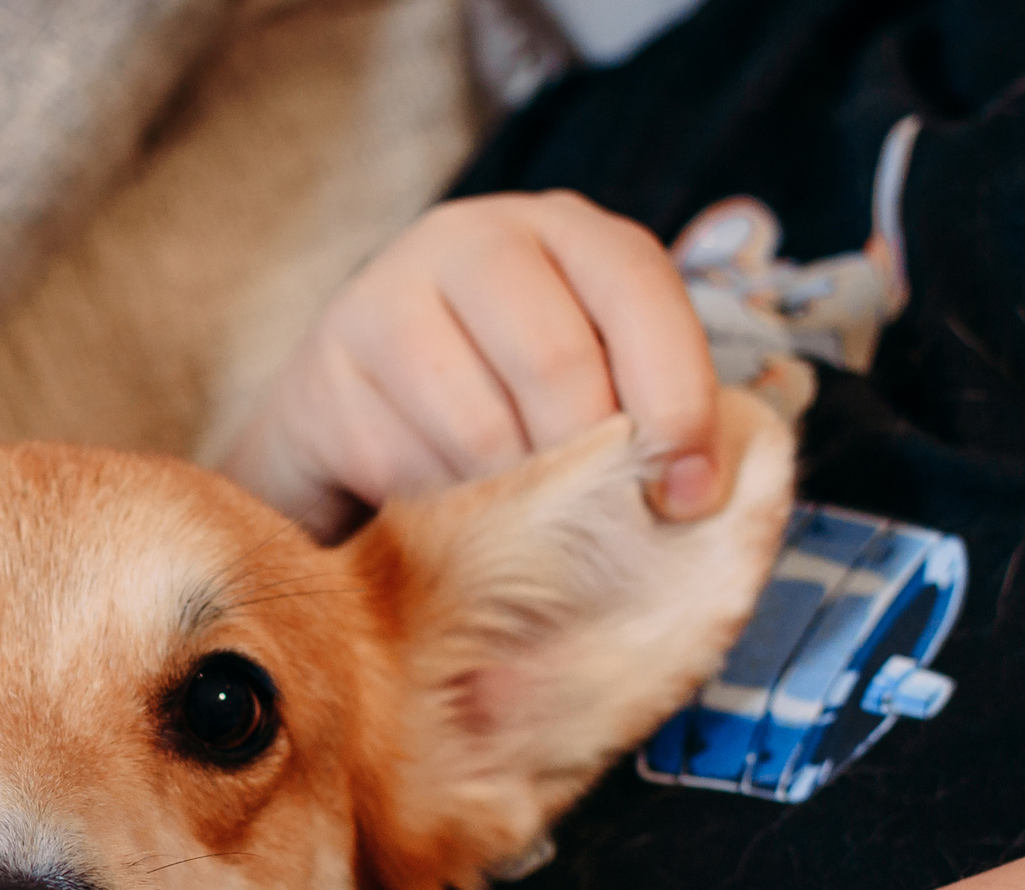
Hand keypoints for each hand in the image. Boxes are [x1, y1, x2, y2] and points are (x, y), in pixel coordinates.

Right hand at [222, 191, 726, 539]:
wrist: (351, 411)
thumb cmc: (501, 397)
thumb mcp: (589, 378)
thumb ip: (646, 409)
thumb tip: (699, 494)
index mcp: (562, 228)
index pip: (639, 289)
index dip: (679, 400)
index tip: (690, 497)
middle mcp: (469, 238)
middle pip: (557, 363)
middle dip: (587, 466)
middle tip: (594, 526)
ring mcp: (384, 296)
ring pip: (480, 430)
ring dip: (510, 501)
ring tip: (515, 520)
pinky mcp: (325, 371)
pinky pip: (405, 467)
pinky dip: (439, 513)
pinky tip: (443, 509)